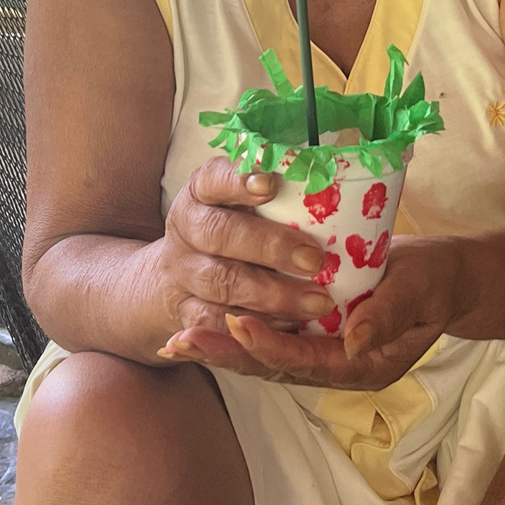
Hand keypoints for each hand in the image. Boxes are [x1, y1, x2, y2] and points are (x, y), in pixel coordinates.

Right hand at [149, 158, 331, 366]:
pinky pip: (217, 323)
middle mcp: (186, 229)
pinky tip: (289, 326)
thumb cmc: (229, 228)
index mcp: (200, 192)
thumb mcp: (237, 201)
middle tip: (314, 260)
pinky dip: (254, 326)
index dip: (239, 182)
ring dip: (272, 296)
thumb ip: (271, 192)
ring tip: (316, 302)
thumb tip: (326, 177)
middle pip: (220, 235)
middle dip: (270, 247)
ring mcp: (182, 273)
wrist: (177, 275)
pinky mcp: (184, 312)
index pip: (213, 180)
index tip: (271, 184)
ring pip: (221, 284)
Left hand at [165, 233, 459, 390]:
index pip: (307, 362)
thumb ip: (389, 314)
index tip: (236, 323)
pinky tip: (204, 320)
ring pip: (265, 357)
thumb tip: (353, 339)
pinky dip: (238, 331)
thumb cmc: (436, 279)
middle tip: (180, 342)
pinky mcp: (315, 332)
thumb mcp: (422, 288)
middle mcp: (337, 366)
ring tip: (177, 339)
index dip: (270, 345)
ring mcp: (324, 351)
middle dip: (226, 355)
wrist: (445, 278)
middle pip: (274, 368)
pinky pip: (271, 337)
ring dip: (222, 347)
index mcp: (364, 365)